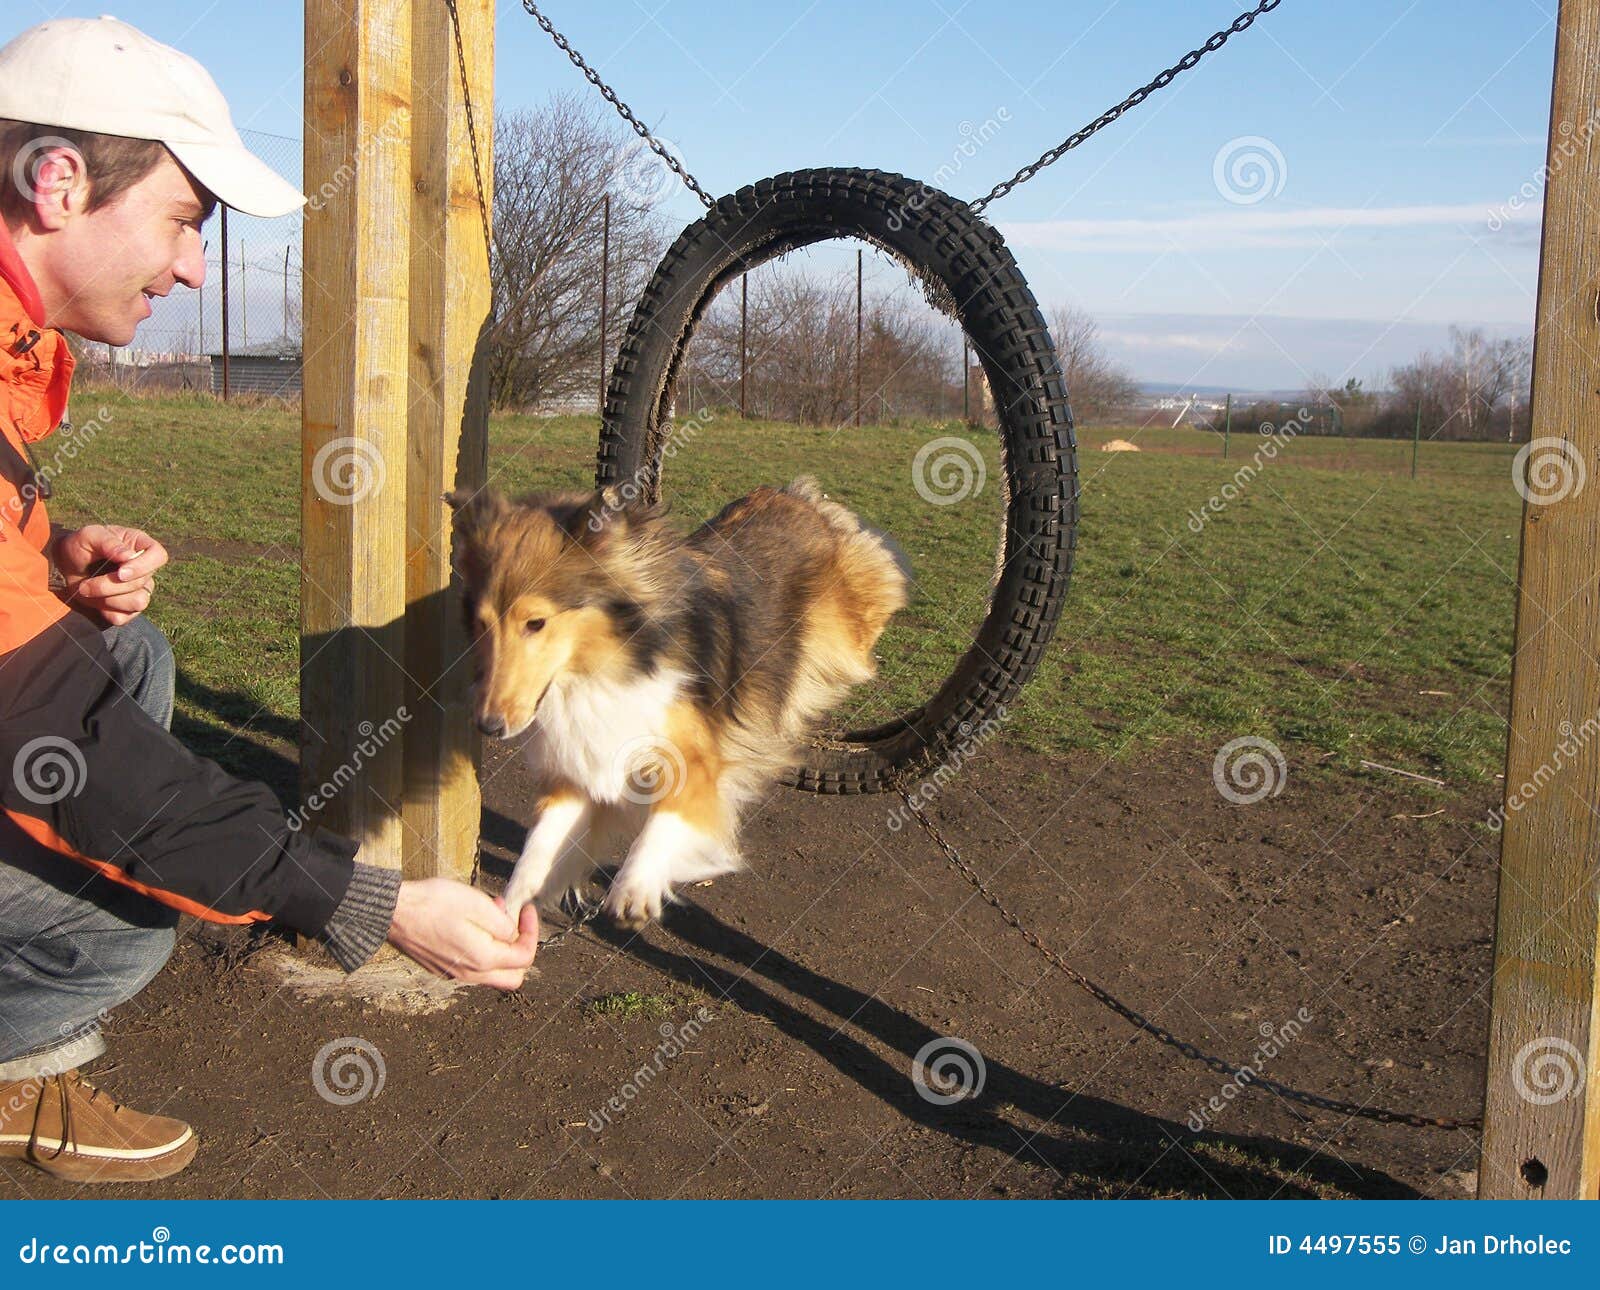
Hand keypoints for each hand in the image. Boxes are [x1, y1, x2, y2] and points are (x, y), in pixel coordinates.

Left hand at [52, 524, 168, 625]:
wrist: (65, 565)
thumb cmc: (80, 546)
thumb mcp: (89, 536)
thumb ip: (108, 543)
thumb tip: (128, 556)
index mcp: (141, 546)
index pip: (158, 556)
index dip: (143, 567)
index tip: (120, 572)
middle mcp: (145, 569)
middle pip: (142, 584)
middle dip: (110, 586)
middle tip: (85, 584)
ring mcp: (139, 590)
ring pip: (138, 603)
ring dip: (108, 599)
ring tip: (88, 590)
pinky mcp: (128, 609)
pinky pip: (124, 617)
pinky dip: (105, 611)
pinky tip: (95, 600)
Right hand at [387, 877, 538, 989]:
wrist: (392, 912)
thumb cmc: (433, 904)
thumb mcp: (477, 904)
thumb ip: (503, 924)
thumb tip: (512, 935)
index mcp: (482, 959)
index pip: (524, 958)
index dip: (532, 932)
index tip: (526, 910)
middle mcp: (470, 974)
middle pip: (512, 977)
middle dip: (520, 949)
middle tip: (513, 921)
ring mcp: (454, 974)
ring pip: (492, 974)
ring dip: (500, 948)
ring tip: (490, 916)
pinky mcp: (441, 968)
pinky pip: (472, 968)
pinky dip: (481, 951)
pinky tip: (471, 924)